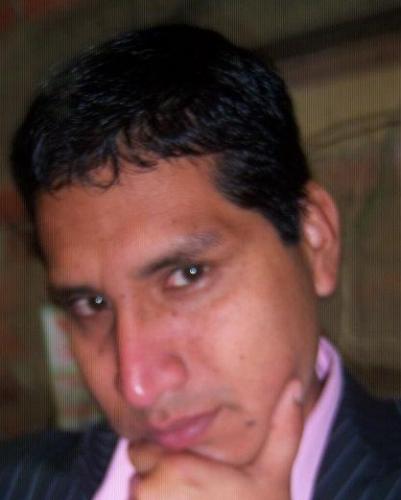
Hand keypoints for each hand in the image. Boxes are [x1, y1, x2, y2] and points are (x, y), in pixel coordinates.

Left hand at [128, 379, 302, 499]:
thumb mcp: (274, 475)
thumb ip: (283, 430)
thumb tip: (295, 386)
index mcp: (177, 470)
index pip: (140, 447)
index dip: (160, 453)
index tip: (185, 464)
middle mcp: (151, 493)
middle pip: (136, 472)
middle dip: (157, 476)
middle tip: (192, 490)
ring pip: (137, 497)